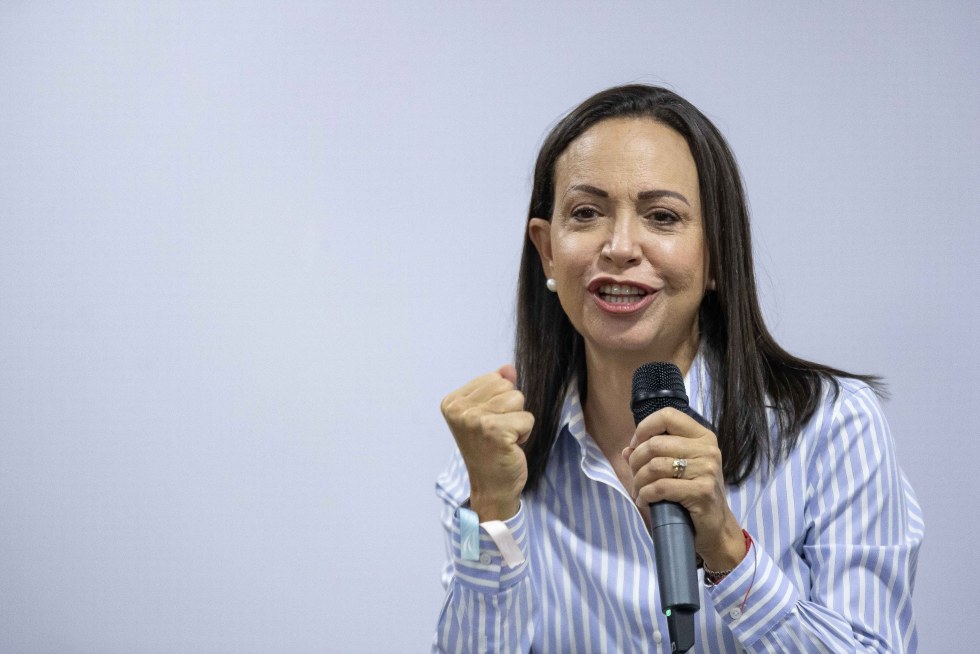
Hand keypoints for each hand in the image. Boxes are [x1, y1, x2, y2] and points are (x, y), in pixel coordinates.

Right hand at [440, 365, 533, 520]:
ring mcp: (475, 420)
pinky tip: (510, 446)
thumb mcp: (488, 413)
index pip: (494, 378)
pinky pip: (527, 418)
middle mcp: (459, 409)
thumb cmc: (489, 450)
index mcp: (452, 402)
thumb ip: (496, 388)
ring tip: (505, 438)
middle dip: (510, 409)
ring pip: (518, 399)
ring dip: (518, 421)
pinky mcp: (494, 431)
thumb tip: (508, 368)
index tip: (488, 424)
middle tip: (498, 432)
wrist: (491, 487)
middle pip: (507, 387)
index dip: (500, 401)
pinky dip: (525, 433)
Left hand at [623, 407, 745, 570]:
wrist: (716, 527)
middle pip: (655, 443)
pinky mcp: (703, 491)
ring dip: (638, 480)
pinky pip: (661, 487)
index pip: (667, 416)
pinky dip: (645, 495)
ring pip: (655, 466)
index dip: (644, 428)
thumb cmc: (693, 494)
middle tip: (635, 476)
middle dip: (636, 461)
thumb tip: (626, 450)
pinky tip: (644, 501)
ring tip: (638, 490)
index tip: (635, 446)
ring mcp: (707, 469)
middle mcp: (707, 449)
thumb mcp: (676, 469)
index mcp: (702, 436)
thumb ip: (653, 455)